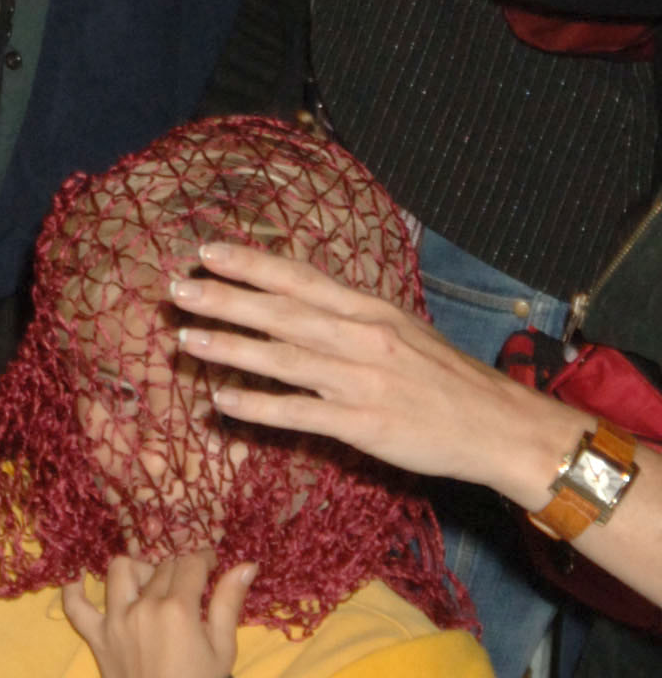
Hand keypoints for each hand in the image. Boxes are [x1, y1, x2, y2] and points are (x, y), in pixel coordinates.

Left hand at [61, 548, 257, 677]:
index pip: (190, 565)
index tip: (210, 566)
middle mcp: (144, 608)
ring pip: (121, 570)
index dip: (204, 560)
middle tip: (188, 585)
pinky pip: (75, 606)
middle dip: (179, 570)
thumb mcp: (223, 647)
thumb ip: (229, 602)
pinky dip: (74, 588)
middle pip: (161, 568)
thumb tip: (247, 564)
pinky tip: (80, 577)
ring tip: (150, 583)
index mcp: (179, 610)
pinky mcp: (96, 636)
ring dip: (138, 570)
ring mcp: (116, 620)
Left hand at [169, 235, 568, 505]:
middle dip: (226, 299)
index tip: (207, 251)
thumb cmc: (447, 379)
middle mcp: (362, 338)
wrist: (499, 426)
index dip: (252, 264)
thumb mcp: (401, 330)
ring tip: (185, 340)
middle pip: (282, 313)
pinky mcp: (364, 425)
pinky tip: (222, 403)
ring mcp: (362, 382)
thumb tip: (299, 302)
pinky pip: (300, 413)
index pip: (300, 279)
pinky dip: (258, 407)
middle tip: (178, 289)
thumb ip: (350, 317)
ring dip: (231, 348)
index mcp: (370, 311)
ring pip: (284, 359)